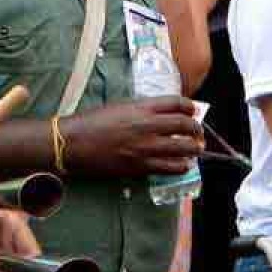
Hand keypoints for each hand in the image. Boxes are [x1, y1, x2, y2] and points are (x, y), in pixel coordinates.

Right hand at [61, 96, 203, 178]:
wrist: (72, 143)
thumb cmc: (90, 122)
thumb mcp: (118, 107)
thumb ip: (140, 110)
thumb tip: (159, 115)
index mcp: (141, 107)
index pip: (176, 103)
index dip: (190, 106)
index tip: (193, 110)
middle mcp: (147, 126)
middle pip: (185, 125)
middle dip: (196, 129)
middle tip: (198, 133)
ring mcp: (146, 147)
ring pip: (183, 148)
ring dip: (194, 148)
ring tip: (196, 149)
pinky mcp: (140, 166)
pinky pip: (170, 167)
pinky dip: (182, 166)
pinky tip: (183, 165)